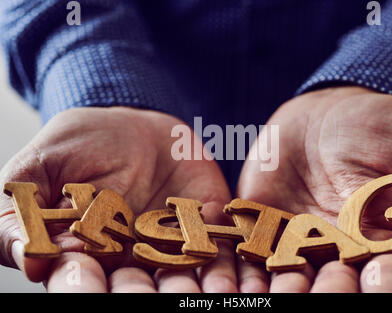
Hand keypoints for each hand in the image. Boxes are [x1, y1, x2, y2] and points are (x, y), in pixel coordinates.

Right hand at [0, 107, 237, 291]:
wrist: (131, 123)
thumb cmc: (78, 143)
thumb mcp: (40, 166)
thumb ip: (24, 207)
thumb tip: (26, 257)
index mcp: (85, 253)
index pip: (85, 280)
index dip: (88, 286)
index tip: (92, 283)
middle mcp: (130, 259)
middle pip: (138, 289)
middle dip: (146, 296)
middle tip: (155, 298)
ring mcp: (170, 245)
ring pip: (183, 278)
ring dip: (195, 291)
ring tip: (214, 298)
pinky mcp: (205, 226)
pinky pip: (220, 250)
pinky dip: (231, 268)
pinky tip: (239, 284)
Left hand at [236, 87, 391, 291]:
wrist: (324, 114)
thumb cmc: (385, 133)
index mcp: (382, 247)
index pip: (382, 279)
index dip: (379, 285)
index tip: (376, 280)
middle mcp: (337, 256)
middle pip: (331, 287)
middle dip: (325, 293)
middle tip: (313, 295)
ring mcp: (295, 245)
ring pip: (286, 280)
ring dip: (278, 291)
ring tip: (266, 298)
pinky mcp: (260, 229)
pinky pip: (247, 252)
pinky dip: (236, 268)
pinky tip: (227, 282)